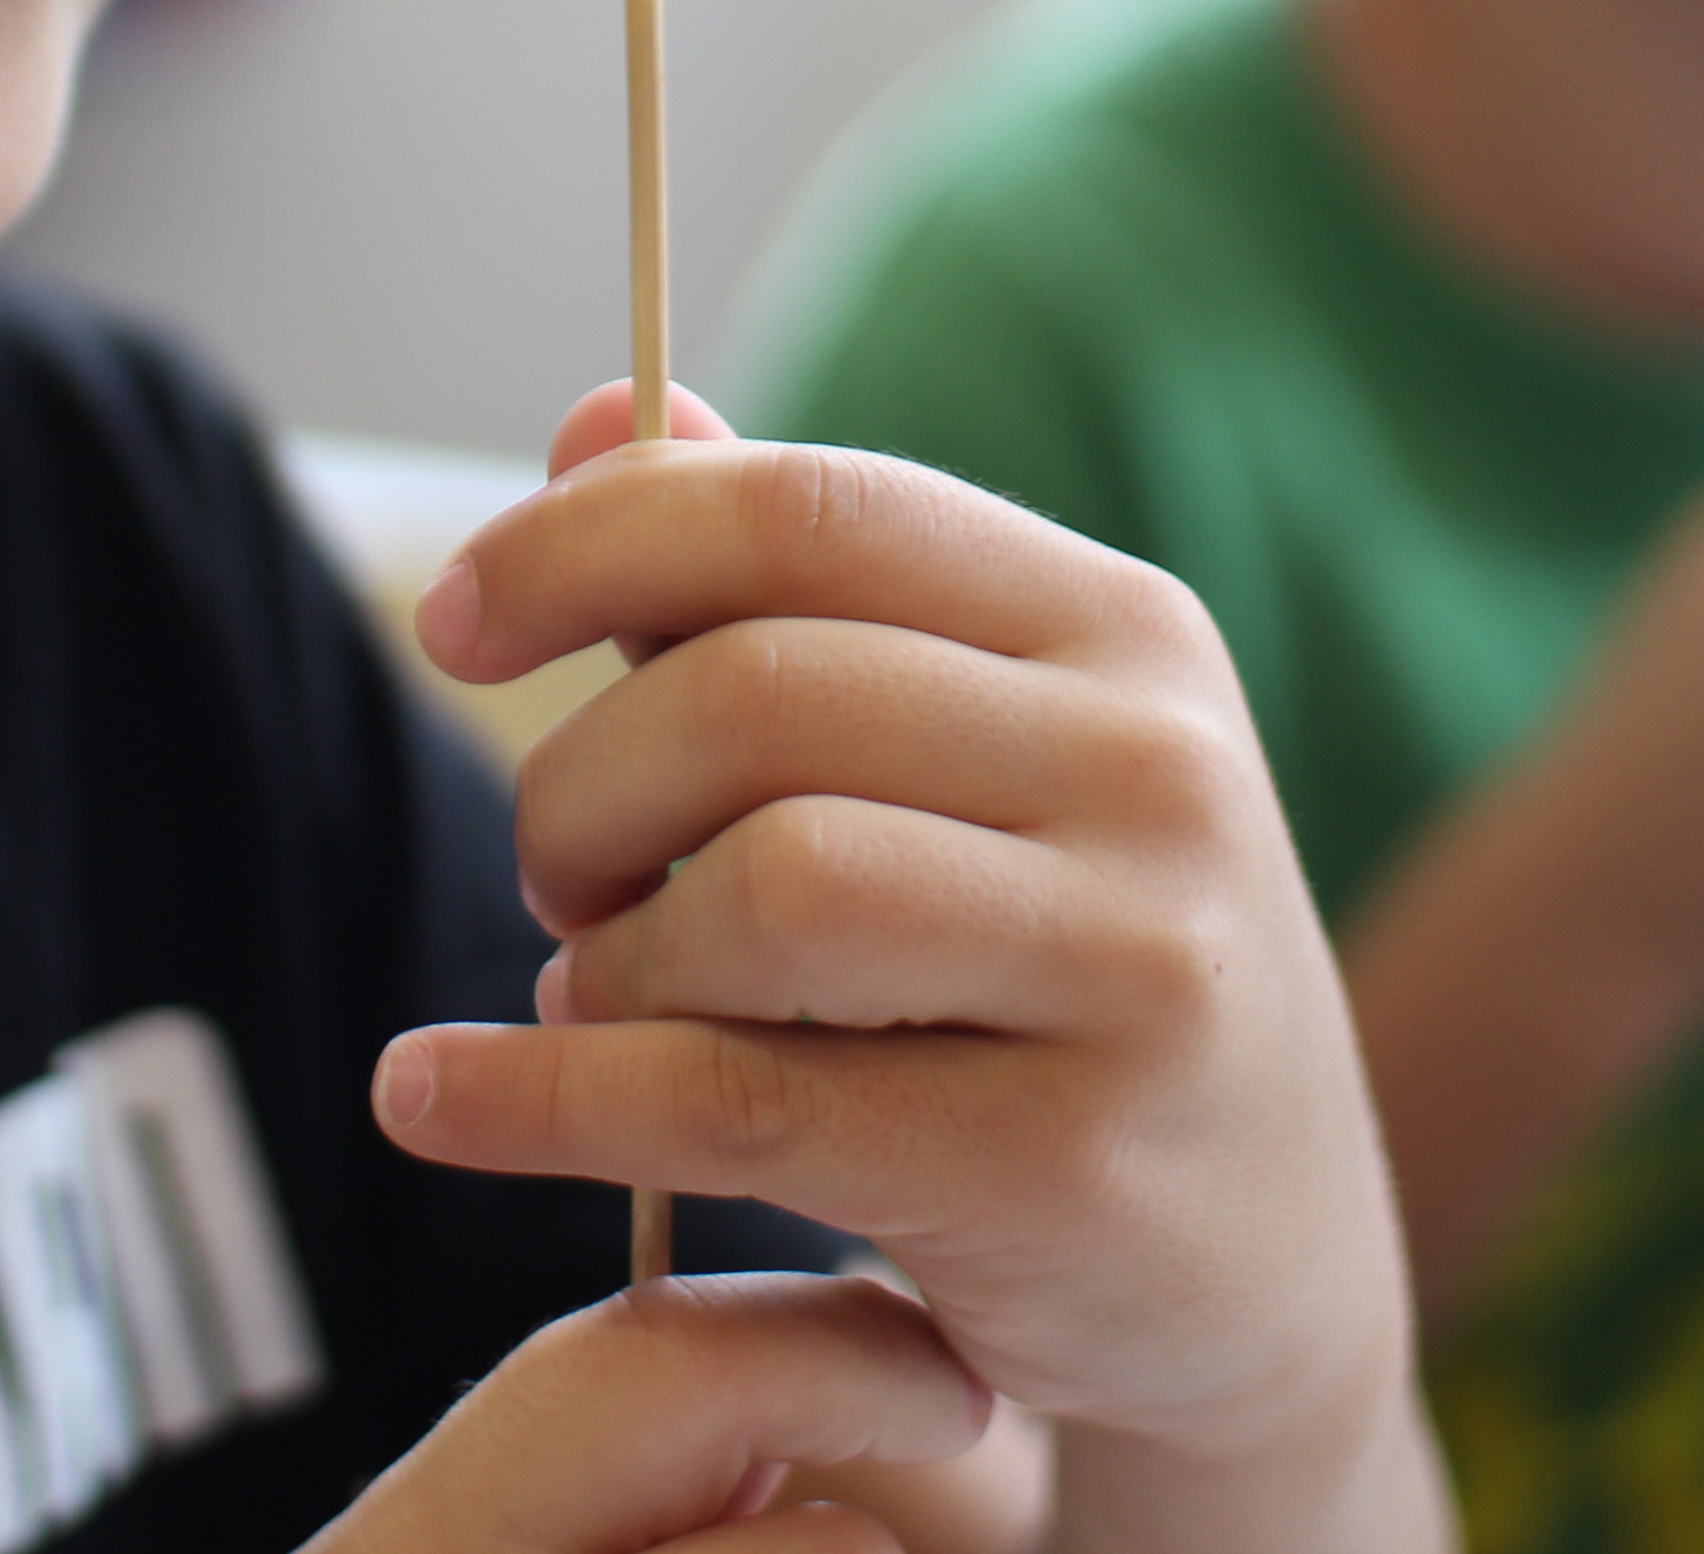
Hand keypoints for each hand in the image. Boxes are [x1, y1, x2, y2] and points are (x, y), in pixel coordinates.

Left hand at [380, 388, 1432, 1534]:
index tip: (453, 623)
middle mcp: (1159, 772)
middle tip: (555, 874)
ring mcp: (1139, 970)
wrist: (1267, 1284)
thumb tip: (594, 419)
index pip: (809, 510)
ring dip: (608, 950)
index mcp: (1123, 628)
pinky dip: (541, 1098)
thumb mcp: (980, 764)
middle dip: (582, 782)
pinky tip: (436, 1097)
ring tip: (595, 989)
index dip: (590, 541)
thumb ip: (790, 595)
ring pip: (763, 888)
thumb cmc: (1065, 985)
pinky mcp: (1073, 1168)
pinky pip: (736, 1100)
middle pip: (757, 695)